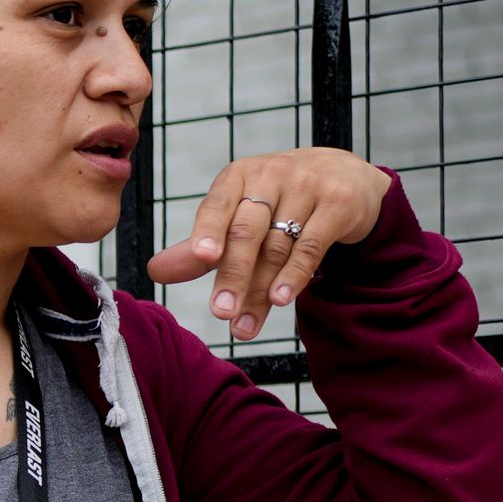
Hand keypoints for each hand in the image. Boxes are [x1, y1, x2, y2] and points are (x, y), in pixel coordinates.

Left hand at [143, 148, 392, 339]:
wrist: (346, 177)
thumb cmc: (279, 200)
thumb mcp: (239, 214)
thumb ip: (201, 246)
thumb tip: (156, 272)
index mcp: (238, 176)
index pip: (217, 204)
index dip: (209, 231)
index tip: (203, 258)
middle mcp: (271, 175)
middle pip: (246, 232)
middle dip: (232, 276)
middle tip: (219, 313)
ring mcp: (308, 186)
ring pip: (277, 247)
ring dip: (259, 291)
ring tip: (242, 327)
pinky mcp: (338, 204)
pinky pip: (311, 246)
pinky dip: (294, 276)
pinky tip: (280, 300)